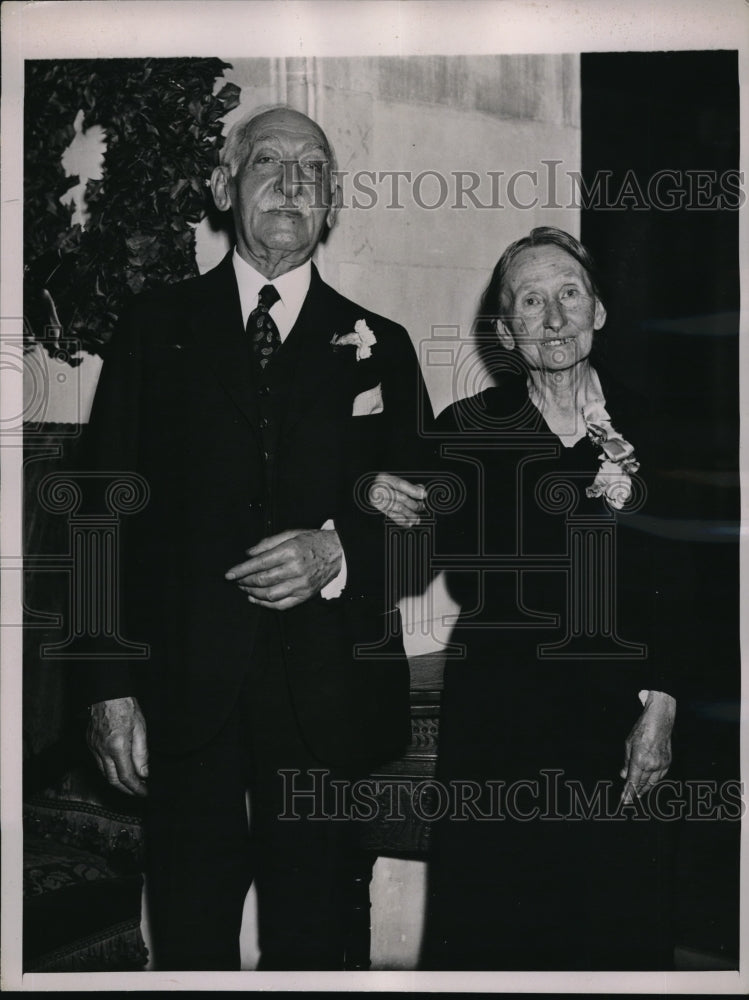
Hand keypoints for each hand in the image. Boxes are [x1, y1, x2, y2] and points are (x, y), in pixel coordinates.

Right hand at [87, 696, 147, 796]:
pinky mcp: (90, 744)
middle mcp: (102, 751)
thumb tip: (144, 773)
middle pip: (113, 780)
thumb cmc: (125, 707)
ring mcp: (94, 748)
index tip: (144, 792)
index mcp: (117, 747)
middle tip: (138, 792)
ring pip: (104, 774)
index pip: (126, 776)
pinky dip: (109, 771)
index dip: (136, 788)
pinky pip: (98, 764)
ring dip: (117, 782)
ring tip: (130, 783)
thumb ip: (142, 753)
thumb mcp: (140, 728)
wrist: (106, 694)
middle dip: (126, 790)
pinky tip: (118, 769)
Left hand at [225, 528, 342, 608]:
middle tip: (236, 580)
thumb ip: (268, 543)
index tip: (229, 574)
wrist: (339, 552)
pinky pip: (281, 604)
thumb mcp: (291, 534)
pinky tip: (255, 599)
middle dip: (244, 581)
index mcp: (290, 551)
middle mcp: (295, 569)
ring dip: (252, 592)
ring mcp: (301, 584)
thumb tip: (249, 554)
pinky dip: (265, 604)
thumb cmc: (313, 541)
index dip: (241, 570)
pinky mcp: (305, 595)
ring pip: (269, 594)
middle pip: (262, 580)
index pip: (259, 563)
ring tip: (244, 587)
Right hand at [369, 473, 426, 526]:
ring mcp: (378, 500)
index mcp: (383, 478)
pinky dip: (401, 520)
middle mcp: (379, 489)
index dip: (413, 490)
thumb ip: (408, 485)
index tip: (423, 494)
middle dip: (413, 504)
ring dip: (409, 514)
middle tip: (421, 507)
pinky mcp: (379, 510)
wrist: (370, 491)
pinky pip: (392, 516)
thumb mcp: (394, 481)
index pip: (400, 484)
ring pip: (398, 507)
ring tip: (417, 518)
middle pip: (400, 497)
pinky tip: (408, 522)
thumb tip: (421, 490)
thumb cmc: (384, 485)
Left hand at [620, 690, 675, 801]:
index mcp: (639, 760)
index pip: (633, 781)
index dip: (628, 792)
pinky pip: (659, 776)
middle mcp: (652, 765)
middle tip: (628, 800)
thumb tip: (624, 775)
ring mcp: (661, 764)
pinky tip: (649, 784)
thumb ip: (626, 762)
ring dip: (645, 789)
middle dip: (635, 792)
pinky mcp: (668, 762)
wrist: (659, 722)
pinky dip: (653, 781)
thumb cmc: (641, 731)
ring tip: (638, 794)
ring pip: (652, 782)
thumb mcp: (628, 745)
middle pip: (642, 784)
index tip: (624, 800)